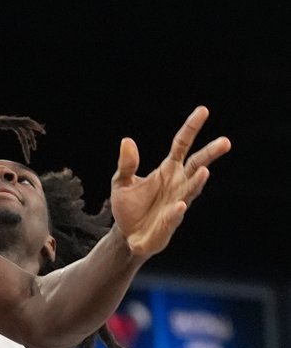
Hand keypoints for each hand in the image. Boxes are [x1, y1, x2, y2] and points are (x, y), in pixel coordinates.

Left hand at [109, 106, 229, 256]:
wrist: (126, 236)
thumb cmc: (128, 207)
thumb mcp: (121, 182)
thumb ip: (127, 164)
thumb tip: (127, 141)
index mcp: (167, 170)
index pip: (182, 144)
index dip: (191, 128)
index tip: (203, 110)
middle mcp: (177, 184)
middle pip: (196, 164)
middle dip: (210, 154)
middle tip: (225, 141)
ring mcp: (176, 203)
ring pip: (191, 190)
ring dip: (197, 182)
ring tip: (204, 171)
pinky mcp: (169, 223)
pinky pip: (174, 216)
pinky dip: (176, 211)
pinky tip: (179, 204)